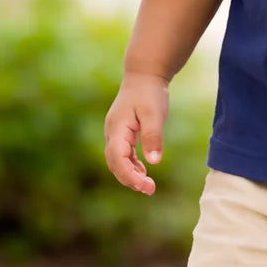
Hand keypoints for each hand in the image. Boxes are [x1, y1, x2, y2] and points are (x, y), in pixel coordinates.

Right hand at [104, 72, 169, 194]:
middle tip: (150, 190)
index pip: (118, 158)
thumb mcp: (154, 114)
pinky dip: (131, 165)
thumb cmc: (150, 93)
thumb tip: (153, 162)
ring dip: (130, 174)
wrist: (144, 76)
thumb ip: (153, 137)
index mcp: (117, 128)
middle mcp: (112, 133)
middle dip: (130, 179)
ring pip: (117, 161)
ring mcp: (115, 133)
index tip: (145, 186)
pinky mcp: (122, 133)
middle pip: (114, 163)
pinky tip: (143, 172)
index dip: (129, 175)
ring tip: (148, 186)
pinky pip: (122, 155)